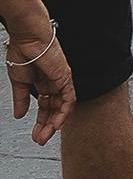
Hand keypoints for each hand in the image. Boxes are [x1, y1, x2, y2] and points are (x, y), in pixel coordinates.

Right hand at [7, 23, 71, 143]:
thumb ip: (21, 99)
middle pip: (54, 110)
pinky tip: (55, 124)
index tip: (35, 136)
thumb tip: (18, 116)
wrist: (27, 38)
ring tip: (44, 136)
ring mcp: (61, 82)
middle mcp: (55, 84)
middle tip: (39, 140)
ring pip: (62, 108)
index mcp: (43, 84)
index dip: (41, 122)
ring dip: (54, 124)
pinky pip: (69, 99)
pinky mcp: (66, 78)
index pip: (45, 107)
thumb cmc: (22, 53)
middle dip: (47, 126)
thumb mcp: (19, 82)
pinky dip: (63, 112)